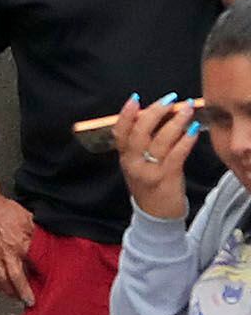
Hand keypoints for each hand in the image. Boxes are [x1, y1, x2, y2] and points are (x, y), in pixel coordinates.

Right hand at [0, 191, 42, 302]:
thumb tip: (50, 245)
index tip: (34, 298)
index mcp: (18, 247)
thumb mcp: (30, 221)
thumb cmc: (6, 210)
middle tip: (25, 302)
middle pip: (10, 280)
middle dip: (18, 293)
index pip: (24, 273)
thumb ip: (39, 236)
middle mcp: (4, 254)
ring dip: (5, 290)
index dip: (29, 288)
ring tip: (12, 295)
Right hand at [123, 97, 202, 224]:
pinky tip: (193, 130)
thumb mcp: (137, 165)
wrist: (156, 217)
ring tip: (186, 110)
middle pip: (141, 131)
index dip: (126, 114)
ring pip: (161, 140)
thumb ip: (140, 145)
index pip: (120, 132)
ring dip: (175, 122)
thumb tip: (151, 117)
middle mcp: (134, 163)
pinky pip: (177, 154)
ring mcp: (150, 170)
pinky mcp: (167, 177)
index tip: (135, 98)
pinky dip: (185, 140)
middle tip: (170, 99)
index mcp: (124, 158)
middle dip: (156, 111)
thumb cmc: (149, 186)